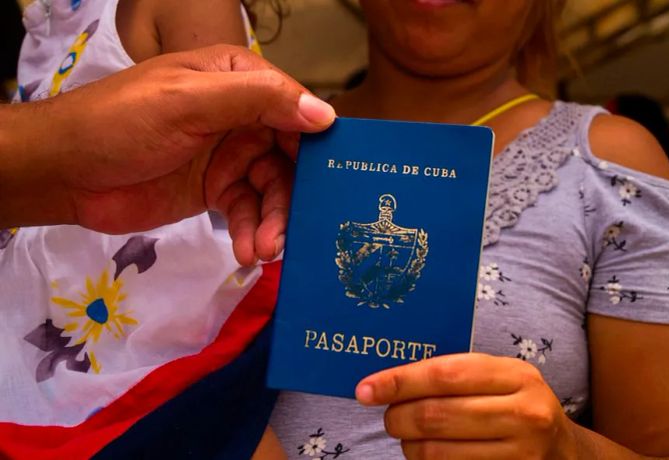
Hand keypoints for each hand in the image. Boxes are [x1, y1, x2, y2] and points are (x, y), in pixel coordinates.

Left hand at [1, 45, 333, 264]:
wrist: (65, 173)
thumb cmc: (122, 124)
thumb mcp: (189, 102)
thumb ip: (256, 100)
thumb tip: (324, 113)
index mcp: (238, 80)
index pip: (295, 107)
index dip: (318, 143)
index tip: (338, 179)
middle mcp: (241, 116)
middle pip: (290, 157)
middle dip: (294, 196)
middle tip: (294, 230)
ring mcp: (229, 156)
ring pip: (272, 190)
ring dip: (273, 222)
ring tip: (266, 251)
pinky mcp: (216, 191)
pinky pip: (248, 212)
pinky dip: (250, 233)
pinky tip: (246, 253)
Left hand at [355, 353, 576, 459]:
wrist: (566, 453)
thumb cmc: (517, 405)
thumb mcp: (500, 378)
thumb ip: (456, 373)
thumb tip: (390, 379)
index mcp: (516, 375)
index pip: (442, 375)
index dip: (398, 382)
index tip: (366, 390)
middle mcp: (524, 413)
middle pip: (435, 416)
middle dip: (397, 418)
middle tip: (388, 417)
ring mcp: (522, 454)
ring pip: (437, 452)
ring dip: (409, 447)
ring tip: (408, 438)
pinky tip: (427, 454)